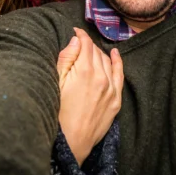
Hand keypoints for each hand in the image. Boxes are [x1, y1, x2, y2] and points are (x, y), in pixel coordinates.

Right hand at [56, 28, 122, 164]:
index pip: (85, 44)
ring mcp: (111, 89)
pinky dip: (117, 63)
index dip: (80, 35)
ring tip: (90, 52)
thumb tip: (76, 40)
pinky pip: (120, 75)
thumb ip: (66, 59)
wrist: (71, 143)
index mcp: (85, 71)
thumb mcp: (56, 83)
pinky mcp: (116, 101)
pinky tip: (115, 55)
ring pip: (107, 62)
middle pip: (96, 52)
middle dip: (87, 45)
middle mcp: (101, 77)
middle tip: (78, 45)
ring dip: (99, 54)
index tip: (75, 31)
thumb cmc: (57, 113)